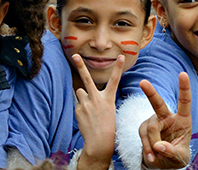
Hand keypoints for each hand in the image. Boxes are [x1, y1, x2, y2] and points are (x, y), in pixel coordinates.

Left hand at [72, 54, 122, 169]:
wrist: (99, 143)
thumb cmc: (107, 127)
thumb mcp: (107, 110)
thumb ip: (96, 98)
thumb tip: (81, 90)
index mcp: (108, 99)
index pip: (115, 81)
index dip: (118, 68)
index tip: (121, 56)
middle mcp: (96, 99)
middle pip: (87, 78)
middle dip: (81, 66)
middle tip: (76, 55)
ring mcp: (86, 103)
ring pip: (80, 92)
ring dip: (83, 97)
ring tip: (89, 110)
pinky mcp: (78, 109)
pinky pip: (78, 104)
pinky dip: (81, 108)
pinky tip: (86, 118)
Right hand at [139, 72, 191, 167]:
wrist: (163, 161)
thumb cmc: (177, 156)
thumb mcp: (180, 157)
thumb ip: (172, 151)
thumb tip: (159, 146)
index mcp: (183, 121)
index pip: (184, 102)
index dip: (184, 89)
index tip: (183, 74)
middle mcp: (167, 117)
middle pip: (158, 103)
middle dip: (150, 93)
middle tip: (143, 82)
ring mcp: (154, 121)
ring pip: (150, 128)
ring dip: (152, 144)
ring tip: (156, 156)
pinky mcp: (144, 127)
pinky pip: (143, 135)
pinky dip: (147, 147)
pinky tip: (151, 156)